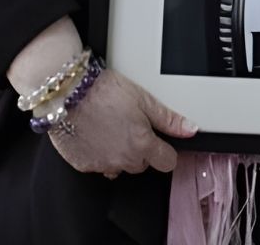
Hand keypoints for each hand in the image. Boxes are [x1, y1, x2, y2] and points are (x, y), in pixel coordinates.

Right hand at [49, 68, 195, 176]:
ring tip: (113, 127)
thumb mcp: (144, 99)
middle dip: (142, 149)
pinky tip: (97, 133)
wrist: (69, 94)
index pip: (167, 162)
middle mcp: (123, 160)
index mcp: (142, 144)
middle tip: (133, 125)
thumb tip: (190, 129)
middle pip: (143, 164)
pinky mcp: (82, 165)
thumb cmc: (105, 93)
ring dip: (120, 152)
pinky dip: (100, 153)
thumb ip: (168, 119)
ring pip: (119, 166)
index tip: (163, 143)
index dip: (167, 151)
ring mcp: (101, 165)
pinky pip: (98, 165)